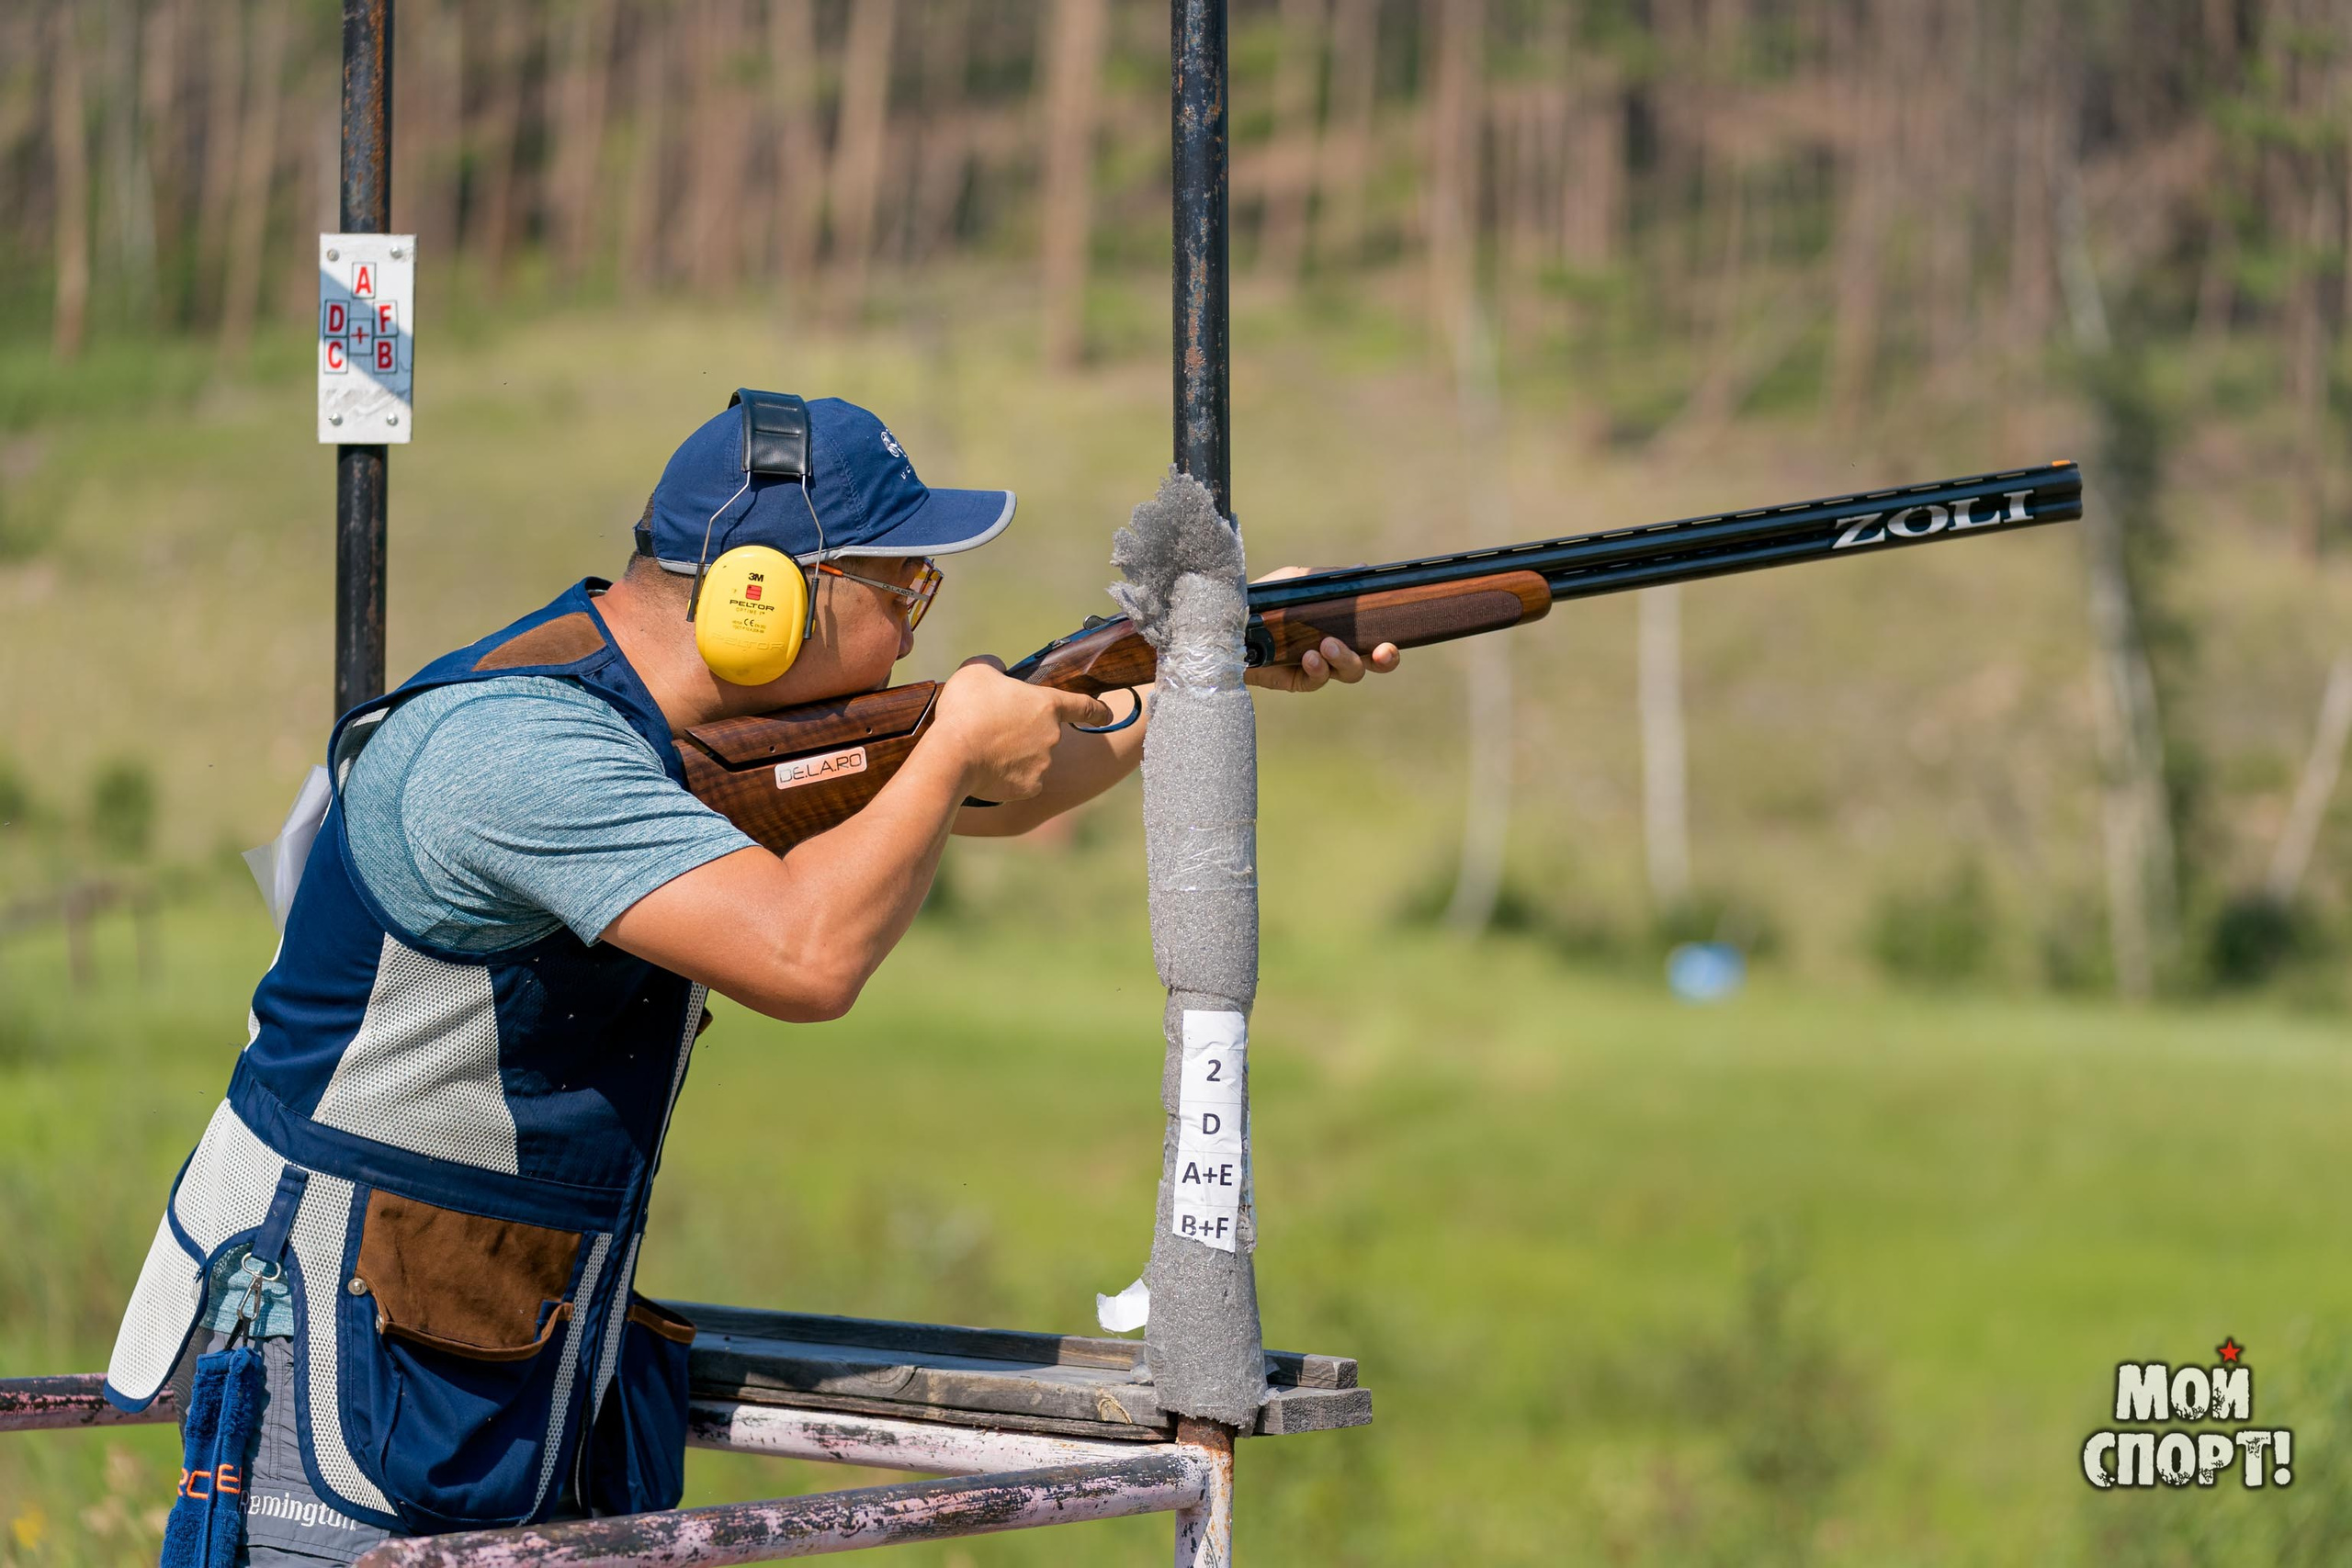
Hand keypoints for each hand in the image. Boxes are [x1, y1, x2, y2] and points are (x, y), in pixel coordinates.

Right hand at [932, 657, 1112, 801]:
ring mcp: (1043, 764)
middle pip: (1045, 732)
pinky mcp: (1028, 788)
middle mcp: (1052, 736)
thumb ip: (994, 665)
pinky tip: (987, 768)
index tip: (1106, 715)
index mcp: (1047, 705)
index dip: (1096, 709)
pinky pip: (1021, 780)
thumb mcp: (977, 671)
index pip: (1083, 705)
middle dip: (1025, 730)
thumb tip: (998, 669)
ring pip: (1032, 756)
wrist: (952, 756)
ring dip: (1014, 752)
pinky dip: (1007, 776)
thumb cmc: (966, 709)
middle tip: (994, 727)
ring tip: (984, 747)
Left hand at [1242, 565, 1403, 692]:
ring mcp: (1315, 667)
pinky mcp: (1296, 680)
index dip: (1388, 646)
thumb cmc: (1264, 598)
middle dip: (1382, 660)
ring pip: (1348, 673)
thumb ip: (1329, 579)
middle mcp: (1332, 650)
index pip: (1373, 639)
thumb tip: (1363, 569)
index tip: (1391, 642)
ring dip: (1345, 658)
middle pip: (1369, 663)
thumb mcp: (1296, 581)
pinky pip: (1317, 680)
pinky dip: (1319, 668)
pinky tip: (1309, 656)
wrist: (1227, 620)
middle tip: (1381, 651)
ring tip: (1328, 643)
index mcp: (1339, 627)